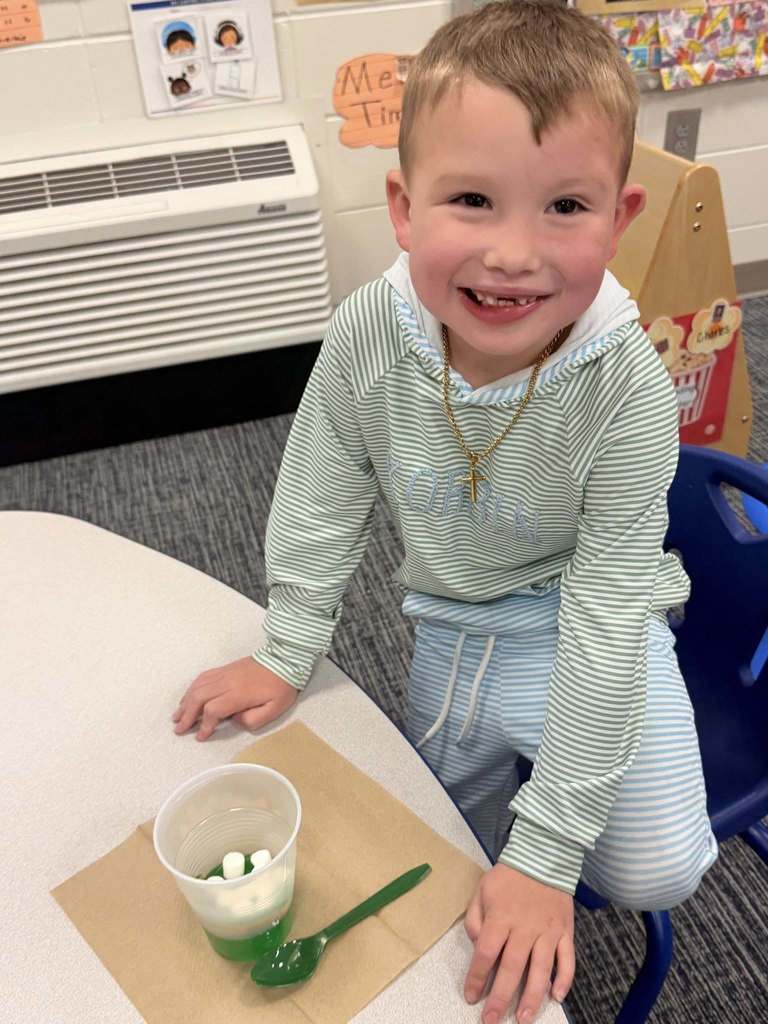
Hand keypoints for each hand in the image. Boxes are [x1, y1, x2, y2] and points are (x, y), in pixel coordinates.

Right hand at [172, 657, 298, 740]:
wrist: (284, 659)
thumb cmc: (281, 686)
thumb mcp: (274, 708)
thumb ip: (253, 719)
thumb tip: (234, 720)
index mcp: (239, 694)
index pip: (213, 710)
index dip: (204, 725)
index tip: (200, 736)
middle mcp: (227, 682)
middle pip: (199, 697)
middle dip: (187, 715)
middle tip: (178, 729)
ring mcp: (224, 673)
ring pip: (198, 686)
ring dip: (186, 702)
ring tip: (177, 715)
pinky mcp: (225, 668)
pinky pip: (203, 677)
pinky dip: (192, 688)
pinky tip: (188, 696)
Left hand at [463, 863, 574, 1023]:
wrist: (543, 857)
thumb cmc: (508, 877)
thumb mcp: (482, 890)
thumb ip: (474, 918)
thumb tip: (476, 945)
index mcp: (500, 917)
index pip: (486, 953)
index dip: (477, 977)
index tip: (471, 997)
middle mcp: (524, 928)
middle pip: (511, 968)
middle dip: (500, 997)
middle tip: (492, 1020)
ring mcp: (548, 931)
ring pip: (541, 970)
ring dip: (532, 997)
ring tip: (523, 1019)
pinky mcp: (565, 931)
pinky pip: (567, 959)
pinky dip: (564, 979)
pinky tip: (557, 997)